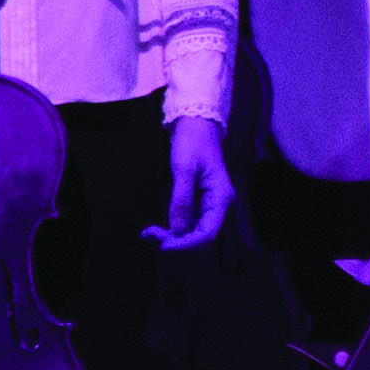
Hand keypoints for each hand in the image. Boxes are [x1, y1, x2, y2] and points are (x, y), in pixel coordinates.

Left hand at [154, 114, 236, 249]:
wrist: (196, 123)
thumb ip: (181, 200)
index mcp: (221, 197)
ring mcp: (209, 203)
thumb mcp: (184, 169)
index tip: (163, 246)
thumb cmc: (193, 141)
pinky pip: (188, 221)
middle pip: (200, 234)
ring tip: (149, 233)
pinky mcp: (199, 201)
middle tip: (149, 235)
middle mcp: (218, 204)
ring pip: (193, 230)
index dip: (187, 244)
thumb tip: (176, 229)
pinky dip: (173, 227)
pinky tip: (158, 228)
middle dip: (177, 240)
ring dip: (173, 236)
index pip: (208, 233)